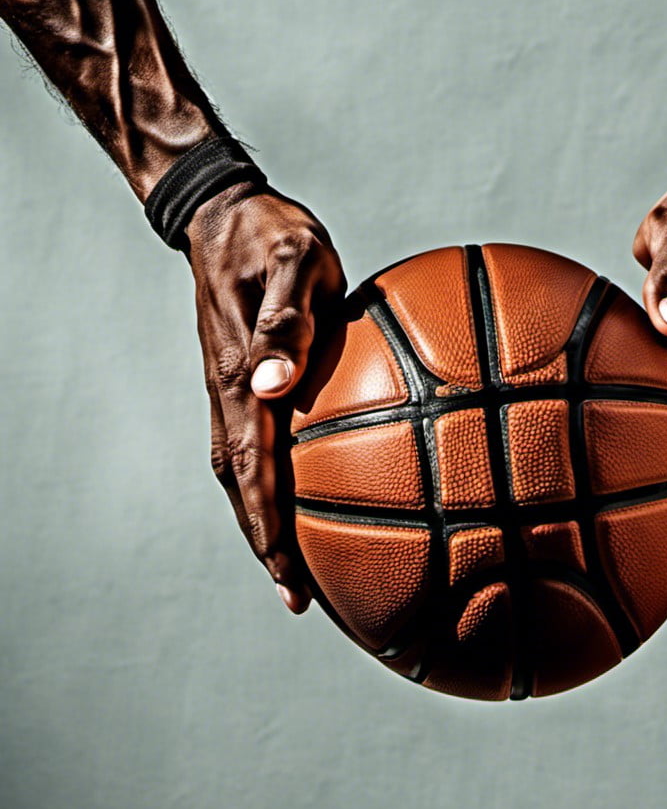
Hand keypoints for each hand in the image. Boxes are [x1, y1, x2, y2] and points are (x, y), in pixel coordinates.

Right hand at [188, 183, 345, 612]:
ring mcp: (230, 388)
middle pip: (241, 488)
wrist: (225, 211)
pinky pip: (252, 443)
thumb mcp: (292, 263)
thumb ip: (285, 323)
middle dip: (267, 545)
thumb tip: (273, 386)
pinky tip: (300, 492)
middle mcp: (229, 393)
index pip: (253, 470)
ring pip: (242, 471)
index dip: (269, 529)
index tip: (291, 580)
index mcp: (240, 377)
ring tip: (294, 564)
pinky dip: (270, 481)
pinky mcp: (239, 378)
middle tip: (297, 597)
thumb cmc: (271, 233)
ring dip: (264, 520)